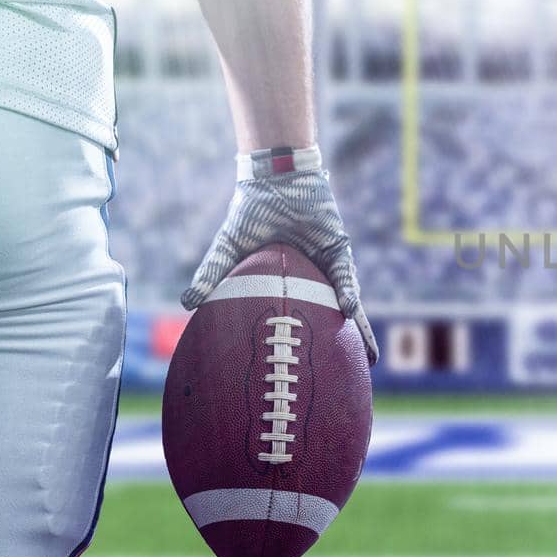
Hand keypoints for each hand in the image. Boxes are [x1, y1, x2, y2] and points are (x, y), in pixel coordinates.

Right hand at [182, 146, 378, 363]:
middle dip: (344, 347)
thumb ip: (212, 275)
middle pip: (330, 318)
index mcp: (290, 283)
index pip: (300, 319)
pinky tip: (347, 311)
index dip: (303, 344)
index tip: (307, 375)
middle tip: (354, 377)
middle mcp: (314, 279)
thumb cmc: (252, 212)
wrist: (274, 179)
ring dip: (359, 328)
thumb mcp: (228, 249)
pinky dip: (346, 293)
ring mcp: (328, 266)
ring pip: (347, 303)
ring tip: (370, 357)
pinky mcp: (339, 249)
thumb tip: (187, 304)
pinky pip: (344, 276)